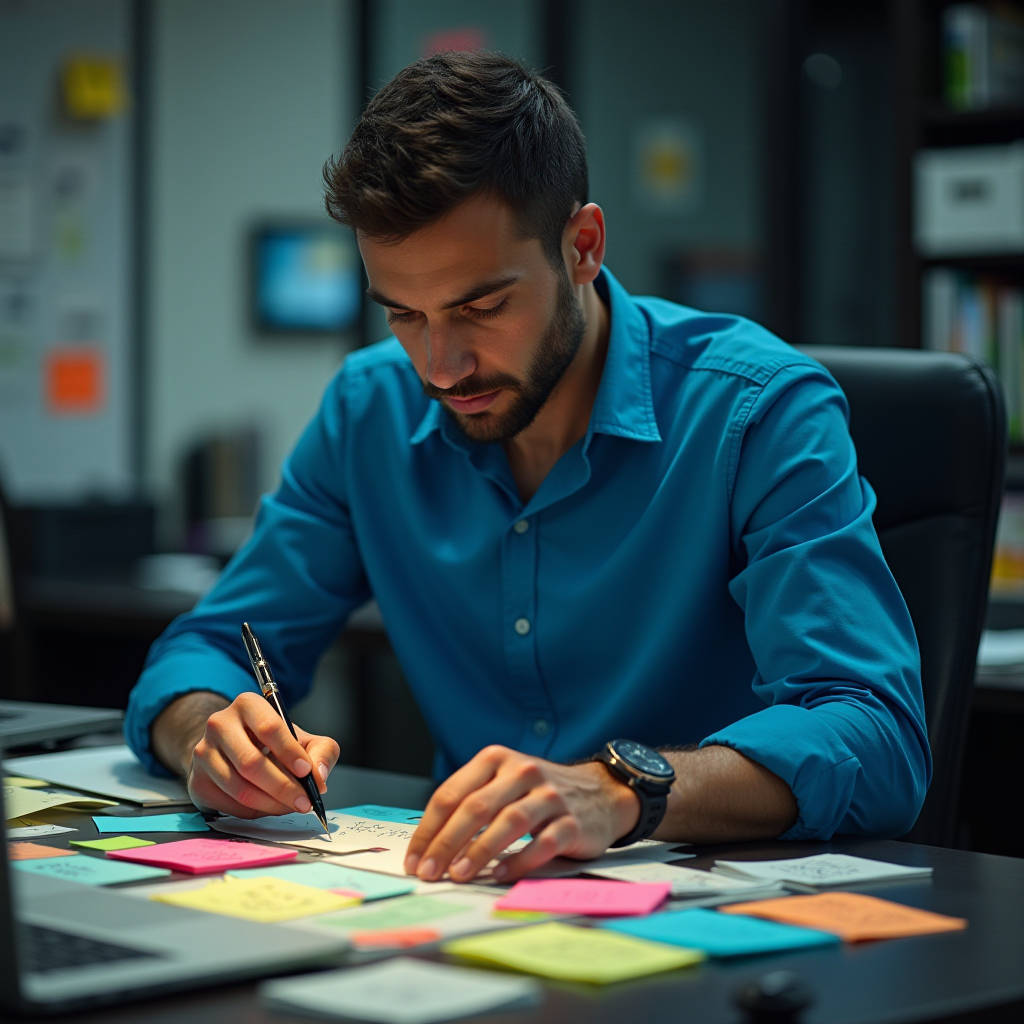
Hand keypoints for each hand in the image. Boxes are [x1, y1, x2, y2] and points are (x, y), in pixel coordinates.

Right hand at [184, 692, 339, 817]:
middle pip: (251, 762)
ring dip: (271, 804)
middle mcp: (220, 724)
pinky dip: (254, 811)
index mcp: (248, 705)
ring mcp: (203, 753)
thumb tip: (319, 775)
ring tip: (290, 806)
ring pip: (239, 787)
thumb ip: (321, 751)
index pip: (269, 727)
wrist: (231, 749)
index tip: (306, 772)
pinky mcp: (197, 782)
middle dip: (283, 787)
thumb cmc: (270, 743)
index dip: (290, 752)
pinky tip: (268, 806)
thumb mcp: (303, 739)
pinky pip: (229, 804)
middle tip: (303, 801)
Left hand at [404, 745, 639, 883]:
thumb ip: (471, 803)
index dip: (429, 829)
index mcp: (496, 759)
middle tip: (430, 872)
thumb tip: (430, 846)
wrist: (600, 792)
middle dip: (446, 843)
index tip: (415, 859)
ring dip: (479, 852)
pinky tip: (501, 874)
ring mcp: (549, 795)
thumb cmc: (539, 793)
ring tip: (459, 874)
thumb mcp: (503, 783)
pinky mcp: (572, 821)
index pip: (452, 794)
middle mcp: (522, 771)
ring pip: (508, 822)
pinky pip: (542, 843)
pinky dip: (519, 861)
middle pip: (475, 807)